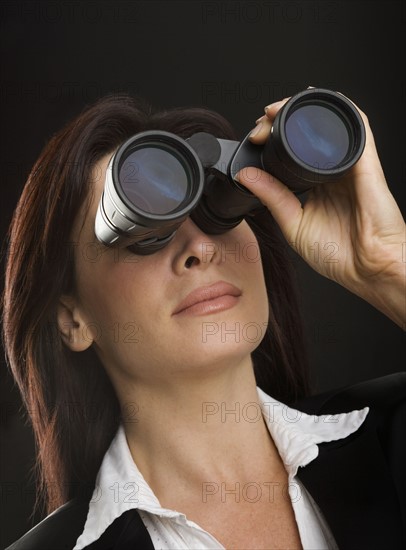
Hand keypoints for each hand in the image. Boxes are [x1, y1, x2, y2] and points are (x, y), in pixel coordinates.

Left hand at [236, 96, 405, 328]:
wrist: (369, 269)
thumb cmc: (340, 254)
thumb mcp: (294, 225)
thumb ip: (272, 197)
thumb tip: (246, 175)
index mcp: (316, 185)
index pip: (292, 152)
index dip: (272, 140)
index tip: (254, 139)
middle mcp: (332, 171)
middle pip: (307, 133)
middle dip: (280, 120)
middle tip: (260, 124)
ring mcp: (349, 164)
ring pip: (327, 123)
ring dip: (301, 110)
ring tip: (277, 112)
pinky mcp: (365, 162)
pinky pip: (357, 126)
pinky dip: (338, 109)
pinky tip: (315, 104)